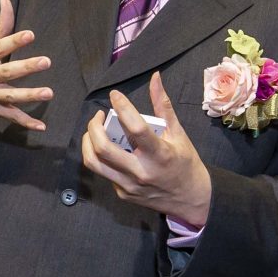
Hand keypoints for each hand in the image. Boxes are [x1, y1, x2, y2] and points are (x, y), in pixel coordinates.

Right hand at [0, 0, 53, 131]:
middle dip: (25, 68)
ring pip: (10, 97)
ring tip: (48, 93)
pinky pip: (11, 117)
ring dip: (29, 96)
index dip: (13, 41)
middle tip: (46, 61)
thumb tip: (7, 0)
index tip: (30, 35)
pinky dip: (25, 123)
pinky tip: (41, 126)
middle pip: (6, 73)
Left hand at [80, 73, 212, 226]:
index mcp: (159, 154)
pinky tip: (108, 149)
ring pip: (94, 163)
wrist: (189, 199)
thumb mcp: (179, 133)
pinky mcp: (123, 194)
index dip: (122, 107)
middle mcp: (142, 172)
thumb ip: (163, 106)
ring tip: (94, 131)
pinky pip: (104, 173)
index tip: (115, 95)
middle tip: (98, 117)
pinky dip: (101, 157)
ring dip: (88, 143)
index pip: (135, 128)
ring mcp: (130, 185)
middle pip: (104, 149)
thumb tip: (155, 78)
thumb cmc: (185, 163)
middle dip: (93, 127)